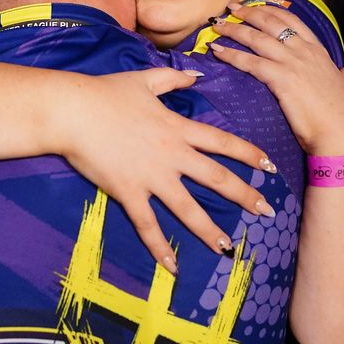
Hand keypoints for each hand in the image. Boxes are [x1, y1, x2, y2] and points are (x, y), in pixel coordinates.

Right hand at [51, 67, 278, 273]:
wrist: (72, 111)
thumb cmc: (105, 92)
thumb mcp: (145, 79)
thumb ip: (174, 79)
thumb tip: (198, 75)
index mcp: (177, 128)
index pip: (223, 143)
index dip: (250, 155)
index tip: (271, 167)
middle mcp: (171, 156)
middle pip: (216, 179)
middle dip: (245, 196)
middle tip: (267, 213)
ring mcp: (151, 177)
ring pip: (188, 209)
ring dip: (209, 230)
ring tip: (227, 247)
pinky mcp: (128, 193)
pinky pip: (148, 225)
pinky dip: (160, 248)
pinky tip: (173, 267)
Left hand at [209, 4, 343, 155]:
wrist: (341, 132)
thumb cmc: (342, 114)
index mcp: (318, 50)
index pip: (290, 19)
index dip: (269, 9)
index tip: (253, 5)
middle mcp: (304, 51)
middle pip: (270, 22)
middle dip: (247, 12)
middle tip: (230, 7)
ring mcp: (293, 63)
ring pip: (256, 38)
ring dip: (233, 30)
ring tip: (216, 25)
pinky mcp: (282, 79)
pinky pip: (250, 62)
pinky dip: (231, 55)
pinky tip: (218, 51)